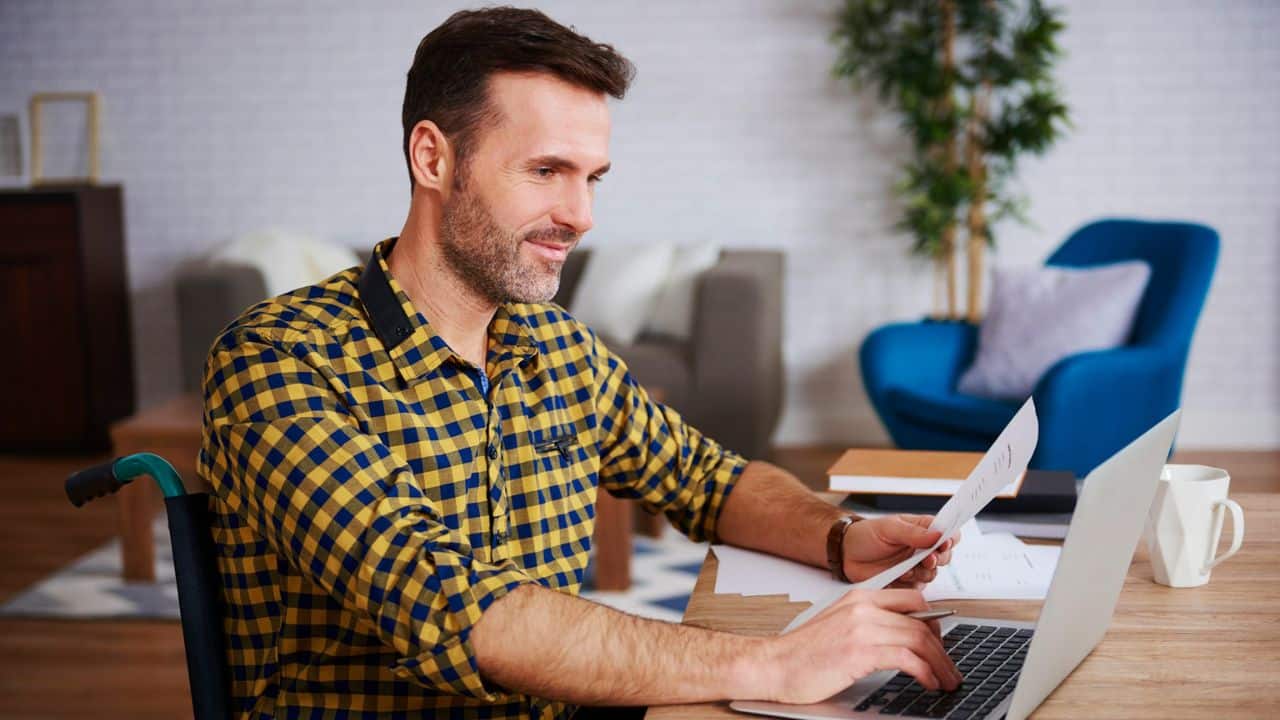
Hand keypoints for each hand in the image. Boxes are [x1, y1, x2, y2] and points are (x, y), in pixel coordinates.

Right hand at [753, 588, 961, 703]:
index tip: (941, 644)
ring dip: (940, 664)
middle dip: (944, 650)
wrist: (773, 665)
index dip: (935, 623)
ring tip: (946, 681)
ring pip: (919, 639)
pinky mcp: (859, 652)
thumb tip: (901, 636)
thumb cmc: (802, 653)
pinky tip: (929, 683)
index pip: (913, 600)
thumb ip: (868, 624)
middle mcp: (863, 608)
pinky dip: (925, 672)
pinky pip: (907, 658)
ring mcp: (861, 628)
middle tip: (950, 669)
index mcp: (859, 597)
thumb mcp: (839, 627)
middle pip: (922, 622)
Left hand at [843, 515, 959, 588]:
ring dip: (923, 571)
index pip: (947, 532)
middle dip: (939, 558)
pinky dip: (911, 582)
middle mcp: (921, 548)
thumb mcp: (888, 528)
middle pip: (945, 556)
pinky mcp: (908, 581)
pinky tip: (900, 575)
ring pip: (933, 573)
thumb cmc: (865, 535)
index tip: (945, 542)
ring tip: (907, 567)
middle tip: (929, 558)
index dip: (950, 538)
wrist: (846, 554)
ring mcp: (915, 565)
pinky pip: (919, 586)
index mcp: (921, 529)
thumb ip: (913, 532)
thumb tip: (937, 534)